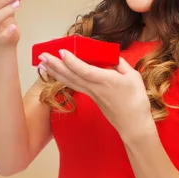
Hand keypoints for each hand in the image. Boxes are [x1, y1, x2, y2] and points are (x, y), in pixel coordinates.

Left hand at [38, 50, 155, 140]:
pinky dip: (63, 77)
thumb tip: (110, 55)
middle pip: (71, 76)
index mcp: (106, 81)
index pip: (84, 70)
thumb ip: (120, 63)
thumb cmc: (136, 101)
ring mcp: (91, 93)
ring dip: (55, 71)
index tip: (61, 51)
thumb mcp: (133, 77)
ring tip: (42, 63)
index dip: (72, 61)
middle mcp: (94, 88)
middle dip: (55, 65)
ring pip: (69, 81)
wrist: (133, 126)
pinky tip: (57, 73)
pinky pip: (74, 85)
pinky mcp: (91, 97)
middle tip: (42, 55)